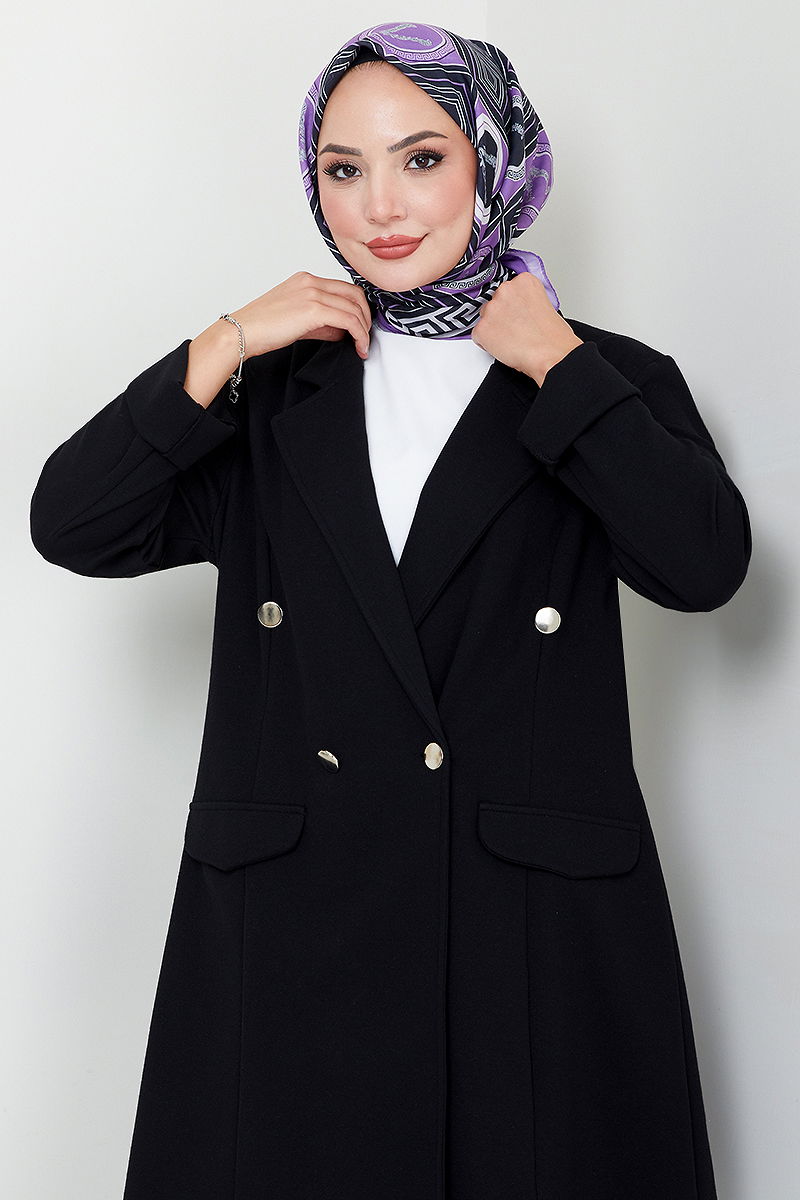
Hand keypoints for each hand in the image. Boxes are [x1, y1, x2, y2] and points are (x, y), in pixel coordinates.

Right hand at [229, 271, 372, 360]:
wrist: (241, 333)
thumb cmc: (262, 328)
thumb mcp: (297, 319)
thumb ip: (321, 322)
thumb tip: (342, 331)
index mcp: (306, 280)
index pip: (345, 288)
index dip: (358, 308)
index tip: (361, 325)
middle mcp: (311, 282)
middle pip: (355, 294)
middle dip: (366, 318)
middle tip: (366, 337)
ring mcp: (313, 293)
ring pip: (354, 308)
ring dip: (363, 330)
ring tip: (362, 347)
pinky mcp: (314, 309)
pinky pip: (348, 320)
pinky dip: (359, 334)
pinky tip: (358, 347)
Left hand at [471, 273, 583, 385]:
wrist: (550, 355)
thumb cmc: (553, 337)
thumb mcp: (547, 305)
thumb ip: (527, 301)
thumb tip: (519, 309)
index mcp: (523, 281)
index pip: (509, 289)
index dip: (514, 305)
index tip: (520, 314)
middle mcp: (505, 290)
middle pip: (495, 302)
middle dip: (502, 316)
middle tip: (516, 329)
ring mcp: (491, 309)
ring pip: (485, 318)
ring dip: (494, 328)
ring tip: (512, 339)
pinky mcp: (481, 328)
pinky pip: (478, 336)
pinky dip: (487, 344)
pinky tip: (504, 347)